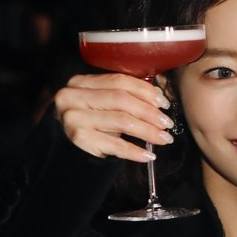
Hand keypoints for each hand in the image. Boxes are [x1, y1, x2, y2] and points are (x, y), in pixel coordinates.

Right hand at [54, 73, 173, 161]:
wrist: (68, 151)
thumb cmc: (93, 124)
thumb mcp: (103, 105)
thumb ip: (124, 95)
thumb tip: (159, 96)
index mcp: (81, 82)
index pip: (119, 81)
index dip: (145, 90)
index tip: (164, 102)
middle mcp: (73, 97)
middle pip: (122, 99)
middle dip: (150, 112)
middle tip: (167, 123)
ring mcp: (74, 118)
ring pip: (121, 120)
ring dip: (148, 131)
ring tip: (164, 138)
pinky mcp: (79, 139)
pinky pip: (115, 145)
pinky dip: (134, 151)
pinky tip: (148, 156)